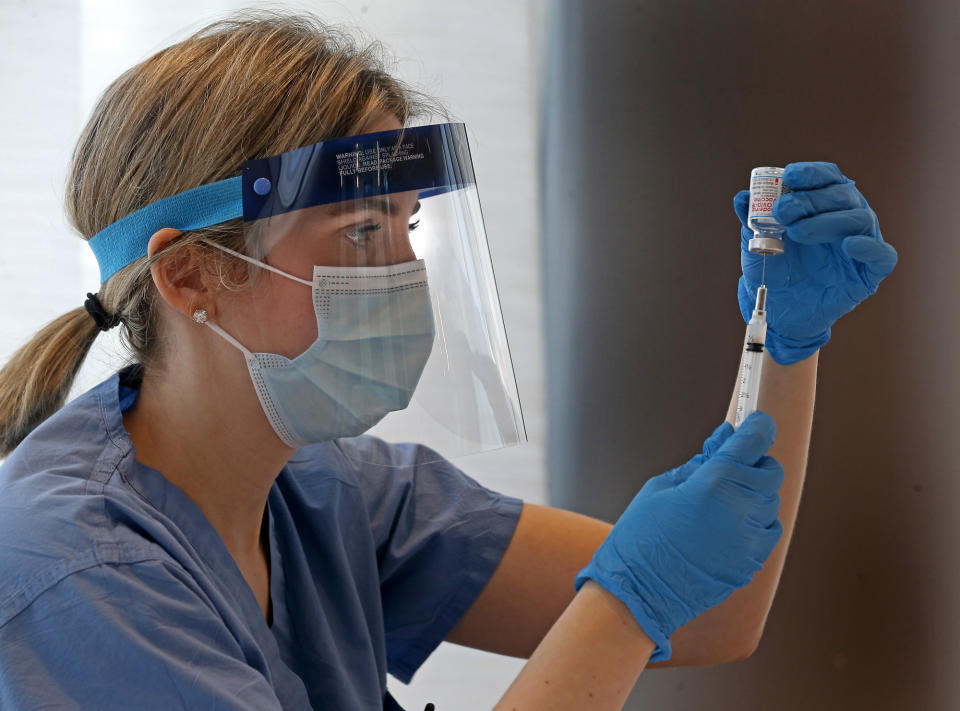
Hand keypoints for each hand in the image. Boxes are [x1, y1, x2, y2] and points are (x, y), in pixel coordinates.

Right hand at [574, 412, 783, 661]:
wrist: (638, 593)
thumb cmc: (640, 536)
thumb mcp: (661, 488)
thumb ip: (699, 464)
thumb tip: (722, 442)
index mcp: (712, 485)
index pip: (752, 443)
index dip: (757, 427)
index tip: (756, 422)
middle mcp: (738, 510)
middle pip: (769, 472)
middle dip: (753, 463)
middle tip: (729, 464)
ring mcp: (749, 540)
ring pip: (771, 502)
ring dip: (753, 493)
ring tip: (722, 500)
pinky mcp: (751, 563)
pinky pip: (767, 531)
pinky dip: (755, 521)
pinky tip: (729, 524)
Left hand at [734, 162, 897, 364]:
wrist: (779, 312)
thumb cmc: (775, 271)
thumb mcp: (757, 244)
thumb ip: (752, 220)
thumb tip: (742, 197)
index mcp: (824, 205)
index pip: (827, 178)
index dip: (811, 174)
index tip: (789, 176)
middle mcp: (847, 218)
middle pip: (842, 195)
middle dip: (811, 199)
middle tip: (783, 211)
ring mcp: (860, 243)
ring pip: (859, 219)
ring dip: (828, 221)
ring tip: (797, 232)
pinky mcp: (870, 272)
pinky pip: (882, 255)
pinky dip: (868, 247)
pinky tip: (848, 245)